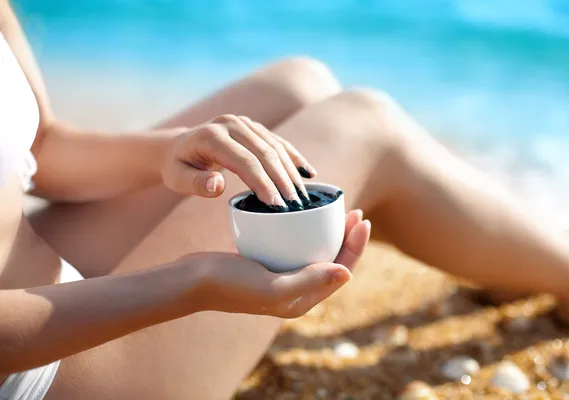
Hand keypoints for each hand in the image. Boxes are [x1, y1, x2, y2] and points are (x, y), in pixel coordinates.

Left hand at [162, 115, 317, 208]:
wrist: (178, 146)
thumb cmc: (178, 167)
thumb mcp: (177, 179)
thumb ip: (195, 183)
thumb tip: (218, 186)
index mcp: (212, 136)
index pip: (245, 161)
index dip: (263, 183)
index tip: (276, 205)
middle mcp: (231, 124)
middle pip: (265, 153)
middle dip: (283, 180)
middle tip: (296, 206)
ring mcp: (244, 123)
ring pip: (275, 147)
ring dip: (291, 172)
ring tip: (303, 197)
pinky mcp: (253, 127)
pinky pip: (278, 142)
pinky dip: (294, 157)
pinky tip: (308, 173)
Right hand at [183, 210, 369, 317]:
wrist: (192, 281)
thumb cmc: (230, 285)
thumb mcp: (273, 286)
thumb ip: (310, 280)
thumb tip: (347, 273)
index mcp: (304, 300)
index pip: (341, 271)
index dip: (356, 246)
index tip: (362, 219)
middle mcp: (297, 291)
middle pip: (332, 260)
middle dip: (347, 237)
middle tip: (355, 211)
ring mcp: (283, 278)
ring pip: (316, 252)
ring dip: (330, 233)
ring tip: (337, 210)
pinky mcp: (269, 265)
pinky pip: (296, 246)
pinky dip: (306, 231)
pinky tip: (305, 214)